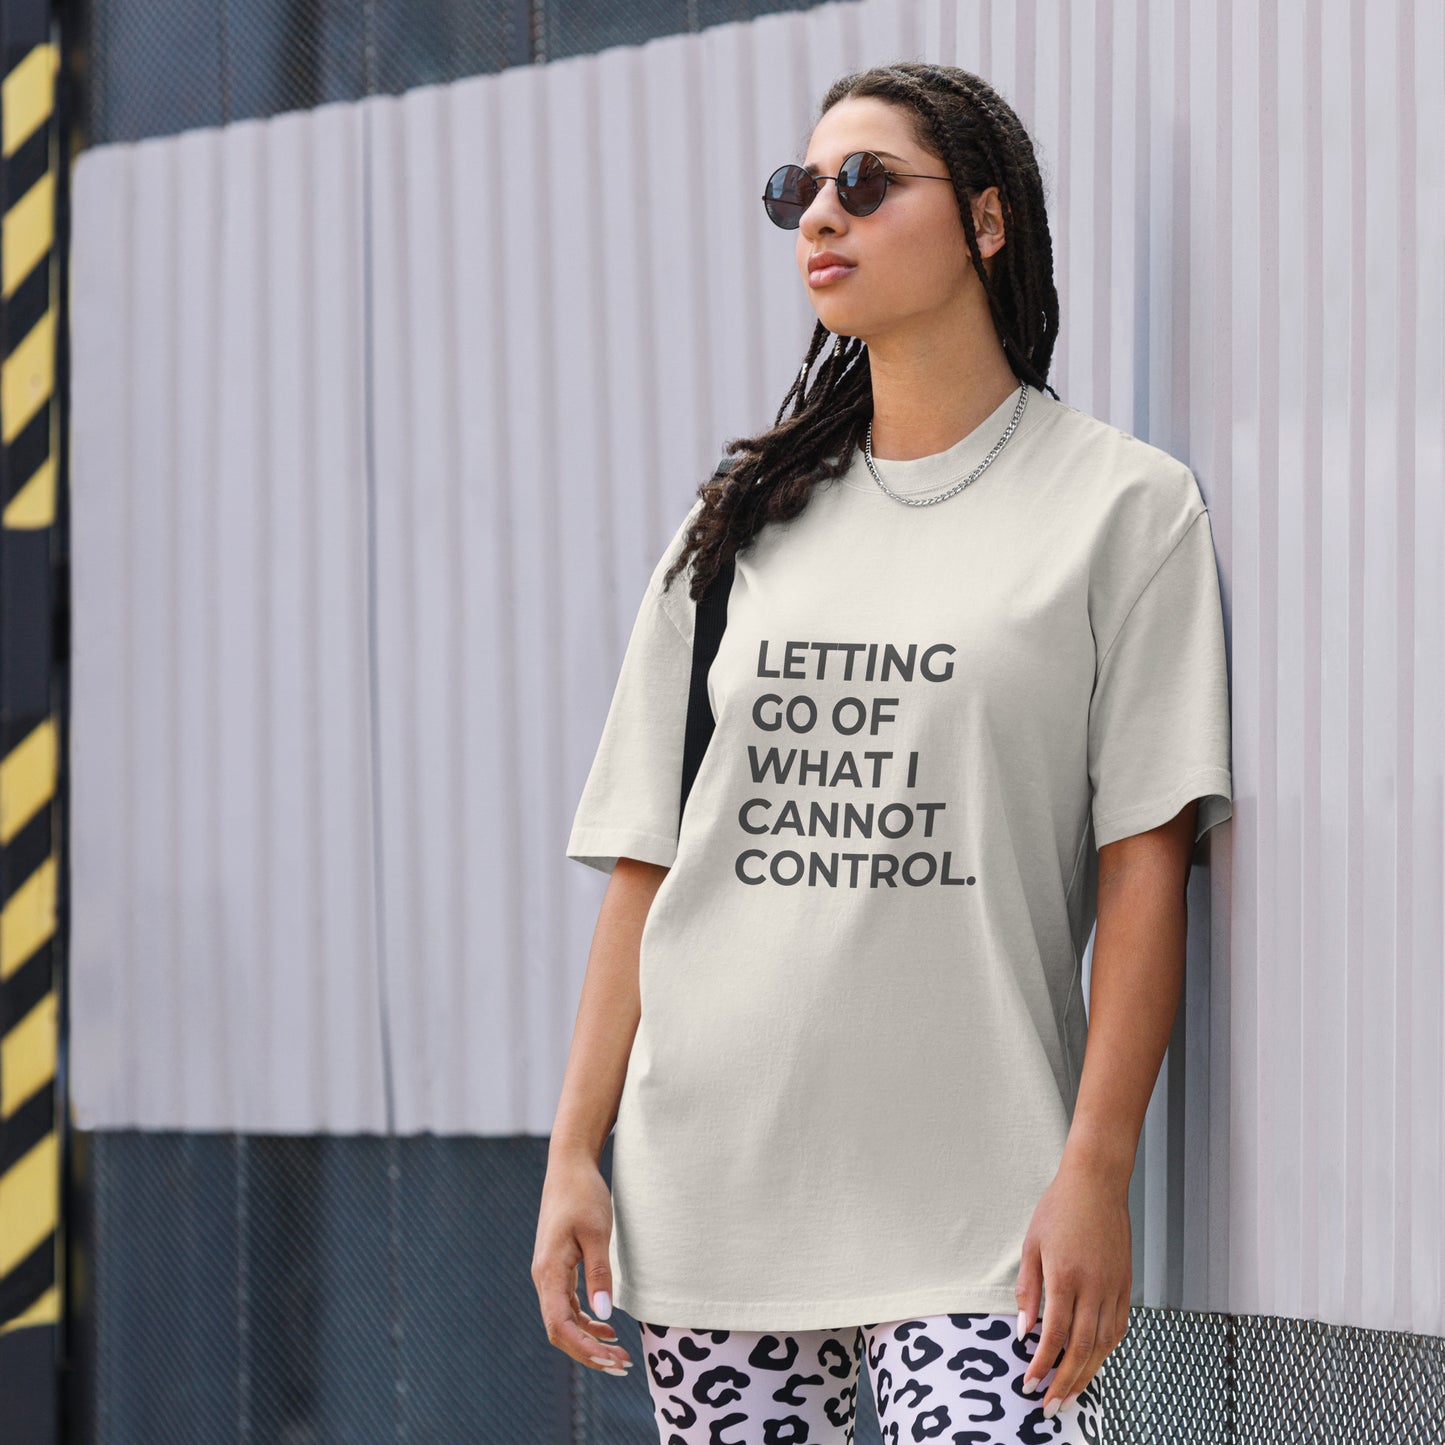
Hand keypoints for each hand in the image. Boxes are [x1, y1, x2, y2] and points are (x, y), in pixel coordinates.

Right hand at [531, 1153, 634, 1376]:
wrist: (569, 1166)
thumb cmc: (583, 1194)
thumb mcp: (597, 1232)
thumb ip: (599, 1273)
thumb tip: (605, 1314)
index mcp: (549, 1271)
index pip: (560, 1325)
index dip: (584, 1348)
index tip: (612, 1359)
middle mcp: (543, 1277)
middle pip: (560, 1330)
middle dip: (588, 1353)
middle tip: (622, 1365)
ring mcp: (548, 1273)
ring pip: (563, 1320)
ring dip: (588, 1340)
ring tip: (619, 1354)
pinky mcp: (557, 1267)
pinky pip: (567, 1305)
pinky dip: (585, 1321)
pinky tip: (607, 1328)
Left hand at [1014, 1155, 1131, 1416]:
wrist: (1096, 1184)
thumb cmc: (1058, 1209)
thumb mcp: (1032, 1244)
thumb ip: (1028, 1289)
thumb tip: (1025, 1331)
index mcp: (1065, 1276)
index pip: (1055, 1334)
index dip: (1042, 1364)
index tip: (1029, 1383)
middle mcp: (1093, 1287)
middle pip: (1082, 1349)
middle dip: (1065, 1382)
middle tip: (1049, 1406)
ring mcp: (1114, 1288)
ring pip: (1103, 1345)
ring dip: (1087, 1374)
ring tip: (1070, 1394)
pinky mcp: (1126, 1285)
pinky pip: (1118, 1328)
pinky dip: (1106, 1351)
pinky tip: (1093, 1362)